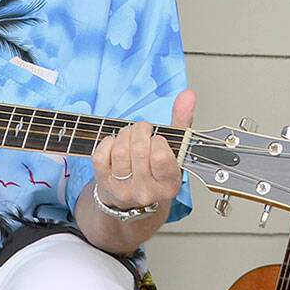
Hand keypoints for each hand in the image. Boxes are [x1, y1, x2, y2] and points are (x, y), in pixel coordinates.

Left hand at [92, 89, 195, 209]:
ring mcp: (123, 189)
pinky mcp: (104, 183)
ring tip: (130, 134)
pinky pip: (101, 155)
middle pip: (139, 150)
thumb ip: (182, 121)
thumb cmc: (156, 168)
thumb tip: (188, 95)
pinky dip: (107, 142)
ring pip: (120, 151)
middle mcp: (146, 191)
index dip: (157, 141)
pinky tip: (115, 143)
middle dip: (140, 130)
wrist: (131, 194)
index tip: (157, 139)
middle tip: (142, 130)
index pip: (161, 157)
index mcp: (169, 185)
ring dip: (125, 134)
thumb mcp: (175, 150)